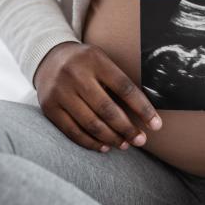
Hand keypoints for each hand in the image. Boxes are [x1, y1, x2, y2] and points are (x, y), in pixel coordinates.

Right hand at [34, 42, 162, 151]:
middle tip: (140, 140)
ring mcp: (60, 91)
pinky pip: (72, 131)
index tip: (156, 125)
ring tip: (124, 144)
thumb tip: (145, 112)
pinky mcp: (49, 107)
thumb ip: (118, 81)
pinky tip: (104, 146)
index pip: (125, 88)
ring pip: (90, 123)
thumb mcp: (102, 61)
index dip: (143, 108)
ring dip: (111, 138)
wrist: (48, 57)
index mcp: (96, 61)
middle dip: (127, 128)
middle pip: (107, 109)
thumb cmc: (85, 63)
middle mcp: (76, 75)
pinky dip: (90, 142)